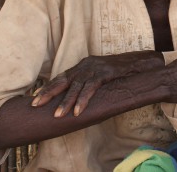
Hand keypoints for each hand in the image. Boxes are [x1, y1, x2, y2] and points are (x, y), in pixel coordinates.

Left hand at [32, 51, 162, 116]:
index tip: (35, 98)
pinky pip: (91, 88)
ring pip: (76, 86)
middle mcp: (86, 64)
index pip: (61, 77)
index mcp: (83, 65)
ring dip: (66, 101)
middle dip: (48, 93)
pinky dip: (83, 100)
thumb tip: (76, 96)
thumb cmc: (122, 72)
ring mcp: (95, 67)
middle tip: (35, 104)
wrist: (141, 63)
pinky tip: (77, 111)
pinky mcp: (105, 72)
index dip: (48, 88)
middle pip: (63, 79)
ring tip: (57, 115)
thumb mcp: (101, 75)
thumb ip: (89, 82)